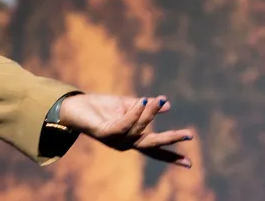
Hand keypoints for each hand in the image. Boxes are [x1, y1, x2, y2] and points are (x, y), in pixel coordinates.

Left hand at [59, 93, 193, 167]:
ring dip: (150, 114)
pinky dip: (135, 113)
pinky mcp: (105, 134)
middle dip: (170, 140)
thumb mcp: (128, 105)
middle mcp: (125, 143)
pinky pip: (125, 124)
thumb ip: (146, 107)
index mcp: (132, 139)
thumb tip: (168, 104)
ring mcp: (115, 140)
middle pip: (151, 145)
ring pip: (139, 129)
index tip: (189, 163)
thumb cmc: (101, 107)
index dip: (171, 156)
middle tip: (189, 134)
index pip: (154, 150)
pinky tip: (142, 101)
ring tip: (158, 101)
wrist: (74, 106)